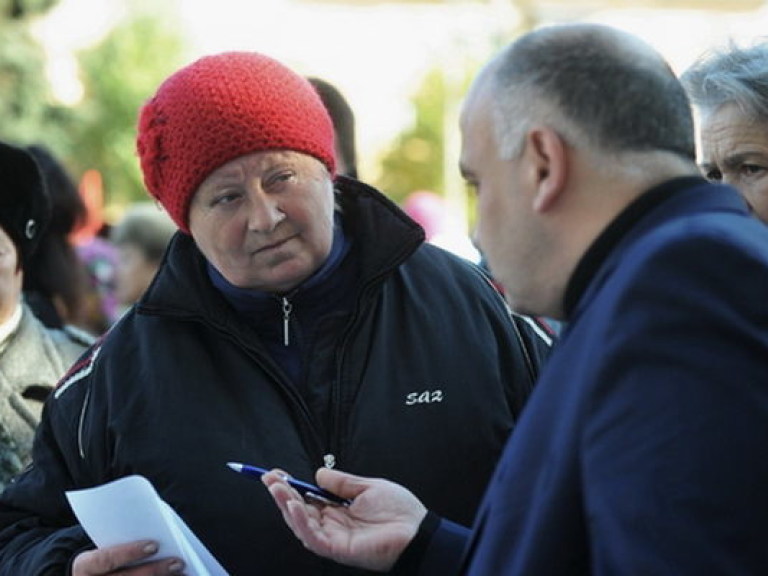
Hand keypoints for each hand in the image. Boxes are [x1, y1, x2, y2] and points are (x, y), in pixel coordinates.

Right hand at [72, 541, 184, 574]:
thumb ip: (126, 540)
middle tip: (177, 562)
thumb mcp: (109, 546)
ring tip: (183, 574)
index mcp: (84, 567)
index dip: (129, 552)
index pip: (104, 559)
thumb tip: (160, 535)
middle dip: (153, 571)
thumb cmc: (109, 557)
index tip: (154, 545)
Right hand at [263, 468, 426, 572]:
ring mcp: (334, 538)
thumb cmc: (400, 511)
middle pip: (298, 511)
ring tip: (277, 489)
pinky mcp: (338, 549)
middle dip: (282, 494)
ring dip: (286, 507)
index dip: (290, 486)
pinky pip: (313, 538)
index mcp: (339, 510)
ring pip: (301, 525)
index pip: (307, 498)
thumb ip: (342, 482)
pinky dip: (301, 523)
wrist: (418, 531)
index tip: (276, 472)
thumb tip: (318, 474)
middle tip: (270, 478)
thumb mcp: (368, 487)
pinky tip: (293, 508)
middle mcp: (332, 525)